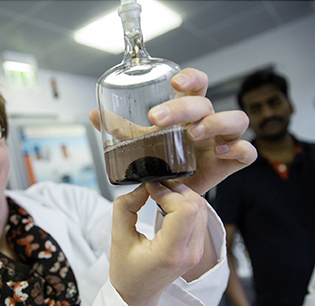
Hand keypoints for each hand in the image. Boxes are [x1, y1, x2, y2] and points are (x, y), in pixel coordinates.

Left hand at [89, 68, 257, 194]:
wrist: (173, 191)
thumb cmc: (163, 160)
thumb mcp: (142, 144)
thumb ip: (122, 130)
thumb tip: (93, 115)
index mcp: (188, 112)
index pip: (197, 84)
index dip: (191, 78)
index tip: (174, 83)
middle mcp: (207, 122)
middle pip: (207, 103)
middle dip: (184, 108)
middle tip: (158, 120)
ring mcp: (222, 140)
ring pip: (237, 120)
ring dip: (216, 122)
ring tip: (194, 134)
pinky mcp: (231, 162)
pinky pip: (247, 151)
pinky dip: (239, 149)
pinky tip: (222, 152)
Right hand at [109, 180, 207, 305]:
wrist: (138, 294)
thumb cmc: (126, 271)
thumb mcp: (117, 237)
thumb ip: (126, 206)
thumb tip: (144, 186)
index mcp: (170, 253)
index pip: (185, 209)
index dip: (167, 191)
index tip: (149, 188)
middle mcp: (190, 252)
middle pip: (196, 204)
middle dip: (174, 189)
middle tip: (154, 188)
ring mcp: (198, 251)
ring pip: (201, 207)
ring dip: (181, 195)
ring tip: (160, 195)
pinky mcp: (199, 247)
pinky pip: (200, 215)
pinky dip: (185, 203)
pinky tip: (168, 205)